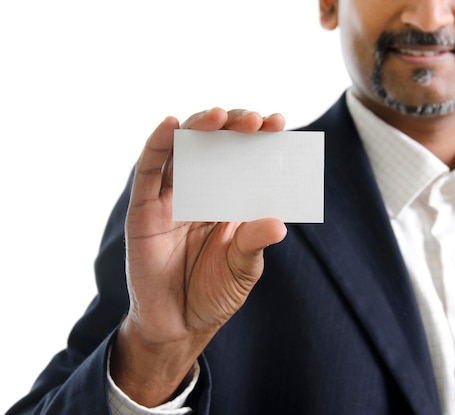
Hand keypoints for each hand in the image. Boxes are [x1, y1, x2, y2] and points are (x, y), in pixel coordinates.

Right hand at [111, 108, 286, 405]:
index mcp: (229, 201)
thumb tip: (278, 224)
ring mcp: (171, 198)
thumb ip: (253, 244)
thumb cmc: (214, 293)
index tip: (280, 123)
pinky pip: (148, 171)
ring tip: (222, 116)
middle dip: (235, 127)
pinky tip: (172, 125)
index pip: (245, 160)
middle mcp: (201, 192)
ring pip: (183, 150)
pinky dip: (158, 144)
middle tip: (257, 121)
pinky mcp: (143, 210)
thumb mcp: (242, 269)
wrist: (178, 325)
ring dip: (200, 127)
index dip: (260, 139)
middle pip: (215, 146)